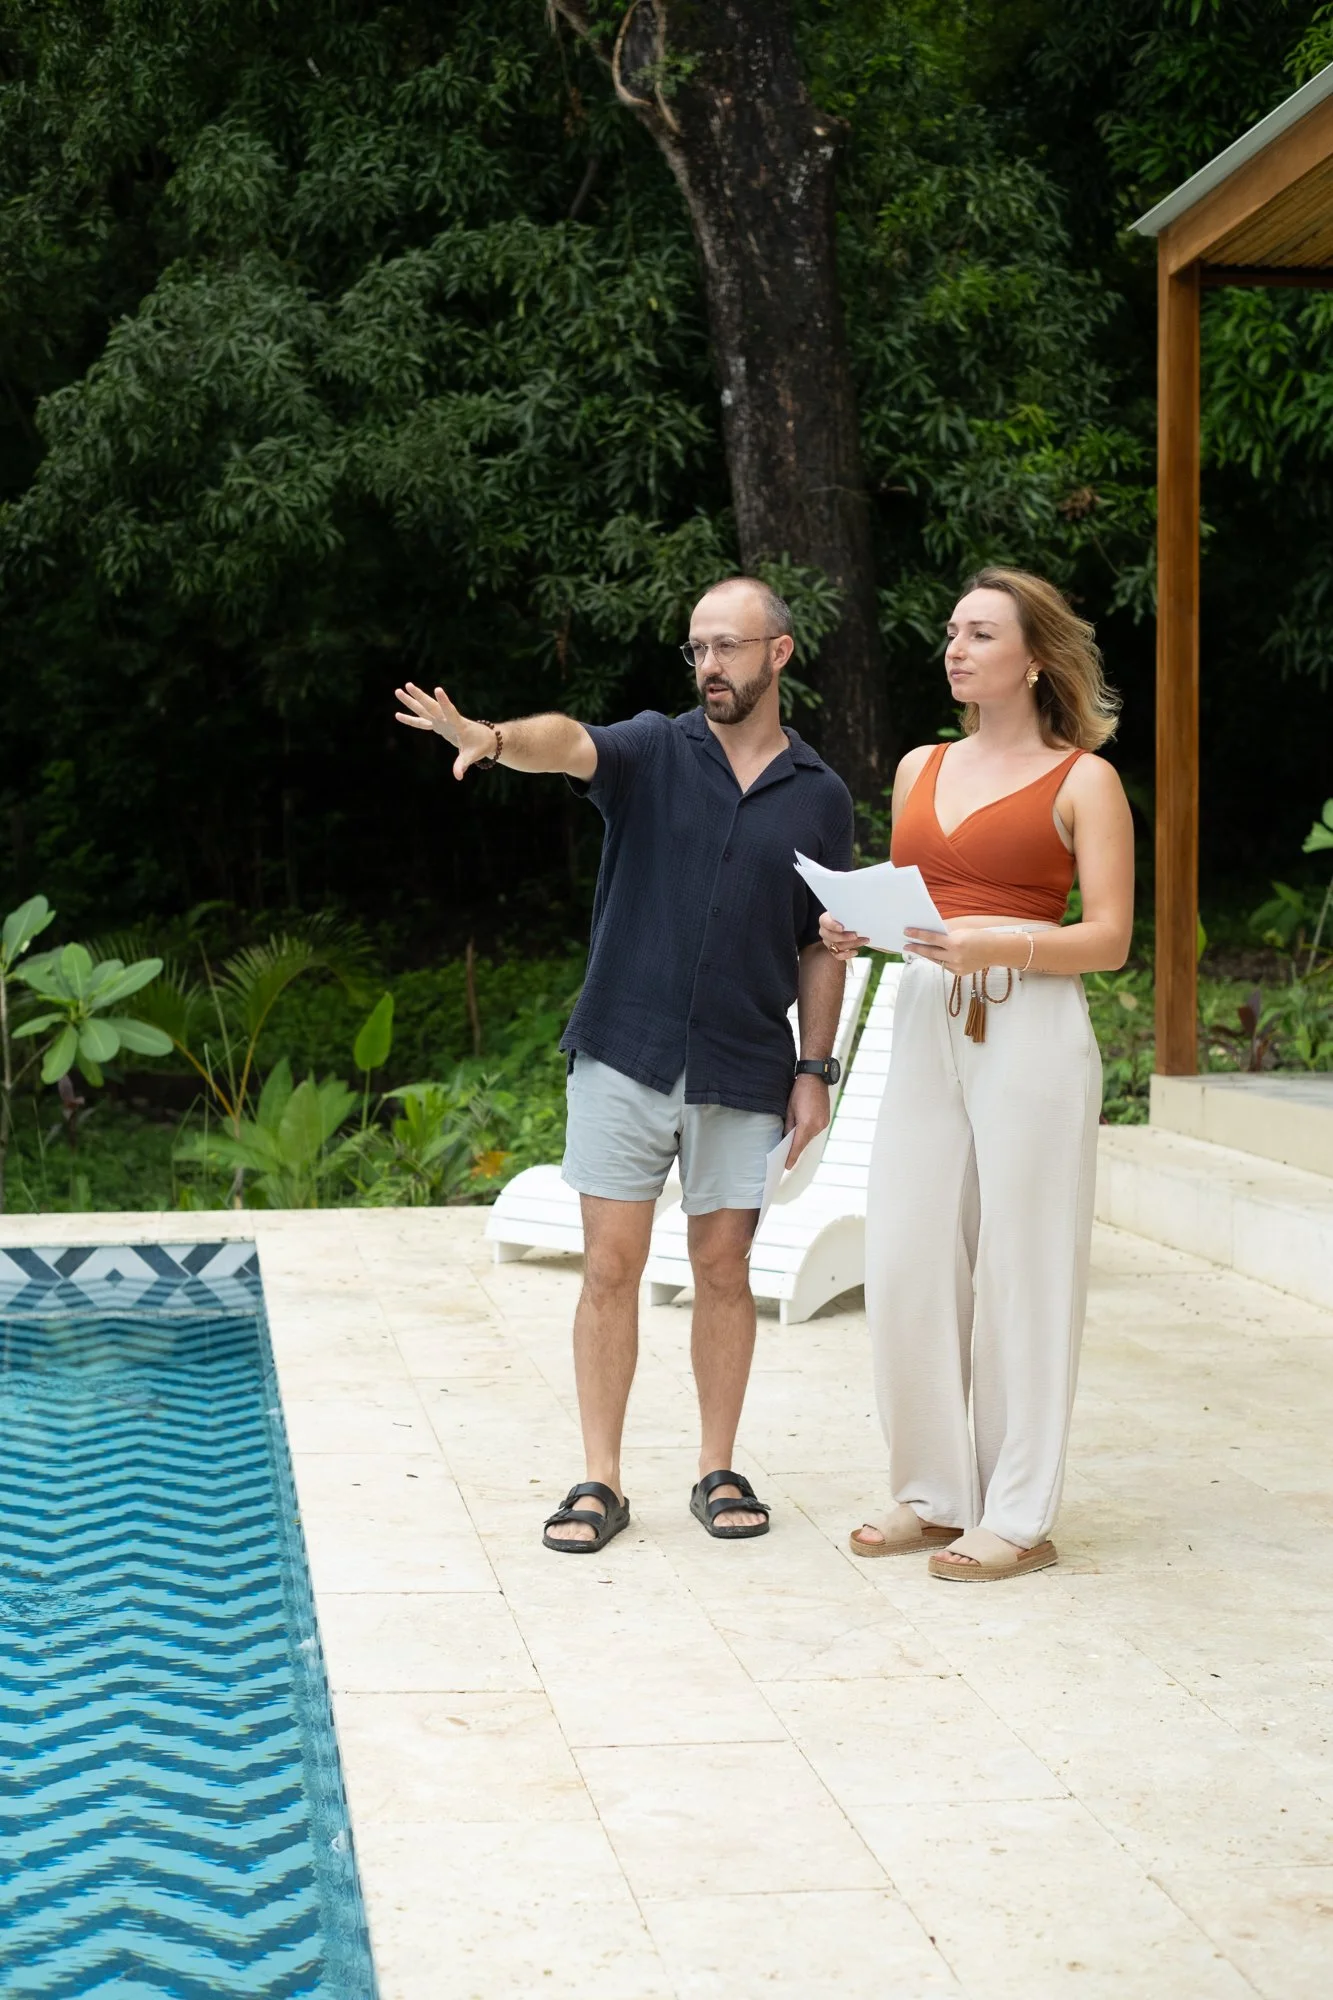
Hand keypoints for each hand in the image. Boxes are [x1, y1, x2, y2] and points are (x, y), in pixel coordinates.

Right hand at [394, 682, 497, 780]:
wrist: (484, 739)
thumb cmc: (479, 746)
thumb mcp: (471, 756)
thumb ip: (462, 765)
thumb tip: (458, 777)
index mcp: (458, 724)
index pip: (450, 712)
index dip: (445, 702)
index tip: (438, 689)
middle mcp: (448, 720)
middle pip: (431, 707)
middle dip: (420, 697)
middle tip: (408, 685)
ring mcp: (441, 721)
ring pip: (425, 709)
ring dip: (412, 701)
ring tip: (399, 690)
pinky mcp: (438, 725)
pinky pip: (422, 721)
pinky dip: (410, 719)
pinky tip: (397, 714)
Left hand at [784, 1072, 829, 1166]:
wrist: (815, 1078)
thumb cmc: (800, 1091)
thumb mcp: (789, 1109)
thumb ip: (788, 1126)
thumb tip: (786, 1138)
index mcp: (807, 1124)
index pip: (797, 1146)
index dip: (792, 1157)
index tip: (787, 1166)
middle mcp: (817, 1126)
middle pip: (804, 1143)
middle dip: (795, 1148)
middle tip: (786, 1156)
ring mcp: (823, 1123)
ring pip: (810, 1137)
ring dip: (802, 1139)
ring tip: (792, 1140)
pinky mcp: (826, 1119)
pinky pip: (815, 1130)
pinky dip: (808, 1132)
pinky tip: (802, 1130)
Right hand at [819, 911, 866, 959]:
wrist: (846, 922)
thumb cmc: (846, 916)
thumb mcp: (846, 912)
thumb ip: (848, 914)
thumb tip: (859, 916)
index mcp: (824, 920)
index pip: (825, 922)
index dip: (833, 926)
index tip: (842, 928)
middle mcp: (824, 932)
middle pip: (831, 937)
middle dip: (845, 937)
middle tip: (856, 935)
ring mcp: (828, 942)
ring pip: (837, 946)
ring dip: (852, 944)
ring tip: (864, 940)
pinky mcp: (833, 950)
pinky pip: (838, 955)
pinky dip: (847, 955)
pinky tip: (856, 951)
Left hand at [903, 928, 1019, 974]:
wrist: (996, 951)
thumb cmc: (979, 937)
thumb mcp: (962, 931)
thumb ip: (946, 934)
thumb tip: (930, 934)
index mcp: (955, 943)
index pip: (931, 938)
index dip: (917, 935)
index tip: (906, 932)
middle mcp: (955, 956)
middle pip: (930, 952)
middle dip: (917, 948)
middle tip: (906, 945)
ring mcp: (956, 966)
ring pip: (936, 960)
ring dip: (926, 955)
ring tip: (917, 949)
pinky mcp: (958, 973)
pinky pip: (944, 965)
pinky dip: (939, 960)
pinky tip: (934, 955)